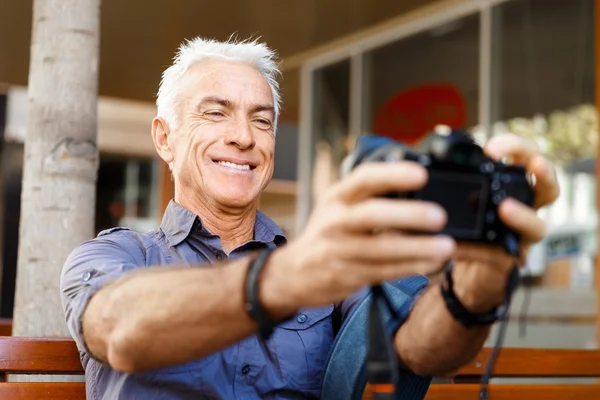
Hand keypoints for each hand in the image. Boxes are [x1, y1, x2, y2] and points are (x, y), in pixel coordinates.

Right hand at [261, 161, 456, 312]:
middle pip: (371, 214)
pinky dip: (410, 267)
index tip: (422, 174)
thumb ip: (369, 196)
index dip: (393, 174)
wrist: (293, 272)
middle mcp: (334, 221)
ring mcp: (338, 250)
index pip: (363, 178)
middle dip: (408, 214)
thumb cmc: (328, 234)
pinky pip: (384, 271)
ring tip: (446, 246)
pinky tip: (431, 263)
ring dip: (417, 248)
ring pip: (381, 248)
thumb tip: (418, 184)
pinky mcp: (346, 275)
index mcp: (337, 197)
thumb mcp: (338, 206)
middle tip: (439, 216)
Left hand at [451, 133, 559, 312]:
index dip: (515, 147)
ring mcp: (522, 237)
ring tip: (505, 208)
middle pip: (549, 186)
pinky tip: (459, 246)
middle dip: (543, 171)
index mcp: (513, 186)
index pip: (525, 157)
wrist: (467, 266)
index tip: (490, 148)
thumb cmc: (466, 224)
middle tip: (532, 164)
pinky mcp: (509, 260)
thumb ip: (445, 184)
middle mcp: (526, 209)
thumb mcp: (455, 199)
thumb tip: (413, 168)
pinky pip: (502, 255)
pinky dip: (479, 250)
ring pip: (539, 226)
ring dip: (523, 215)